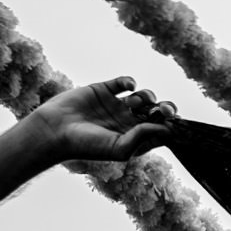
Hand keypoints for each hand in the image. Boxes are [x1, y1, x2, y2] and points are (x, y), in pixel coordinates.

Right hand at [21, 79, 174, 163]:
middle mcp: (129, 122)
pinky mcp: (103, 91)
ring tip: (134, 104)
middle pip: (157, 112)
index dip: (172, 125)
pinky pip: (123, 83)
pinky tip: (128, 87)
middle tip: (165, 110)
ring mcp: (116, 105)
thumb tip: (166, 128)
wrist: (55, 130)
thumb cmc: (87, 146)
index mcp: (136, 138)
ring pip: (144, 97)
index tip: (175, 123)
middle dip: (166, 109)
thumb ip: (143, 138)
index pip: (162, 130)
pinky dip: (130, 82)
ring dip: (147, 97)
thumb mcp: (119, 148)